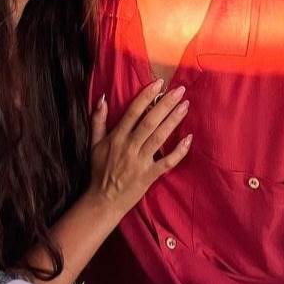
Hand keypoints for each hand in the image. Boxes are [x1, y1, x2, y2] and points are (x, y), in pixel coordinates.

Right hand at [85, 81, 192, 215]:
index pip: (133, 112)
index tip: (159, 83)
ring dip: (173, 121)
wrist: (103, 200)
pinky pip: (167, 162)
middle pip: (149, 121)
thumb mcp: (94, 143)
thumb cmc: (99, 170)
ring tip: (185, 106)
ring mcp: (140, 162)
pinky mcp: (149, 175)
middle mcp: (129, 147)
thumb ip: (97, 120)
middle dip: (165, 104)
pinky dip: (179, 151)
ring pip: (159, 138)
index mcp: (116, 137)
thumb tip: (102, 97)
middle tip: (179, 90)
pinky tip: (189, 139)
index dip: (146, 96)